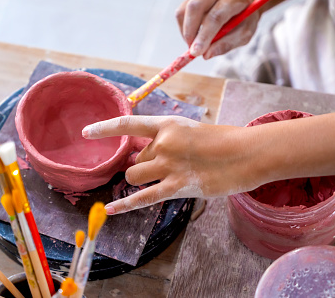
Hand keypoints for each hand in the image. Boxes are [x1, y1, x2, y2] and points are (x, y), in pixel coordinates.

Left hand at [82, 115, 258, 214]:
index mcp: (168, 125)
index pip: (129, 125)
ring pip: (134, 177)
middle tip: (167, 168)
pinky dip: (124, 205)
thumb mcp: (192, 131)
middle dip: (144, 166)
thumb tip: (148, 155)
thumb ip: (169, 140)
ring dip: (139, 181)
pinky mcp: (177, 187)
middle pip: (135, 160)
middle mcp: (164, 143)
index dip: (105, 129)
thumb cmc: (225, 140)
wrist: (249, 153)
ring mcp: (169, 165)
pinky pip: (143, 198)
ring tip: (161, 180)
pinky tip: (110, 211)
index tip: (86, 133)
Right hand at [176, 0, 259, 58]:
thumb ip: (227, 44)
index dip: (204, 35)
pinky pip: (180, 12)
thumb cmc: (243, 20)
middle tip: (192, 50)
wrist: (241, 5)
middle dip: (190, 31)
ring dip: (185, 31)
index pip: (216, 15)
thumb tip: (206, 54)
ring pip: (184, 10)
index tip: (196, 52)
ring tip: (194, 43)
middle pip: (195, 6)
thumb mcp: (244, 34)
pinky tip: (193, 35)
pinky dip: (183, 28)